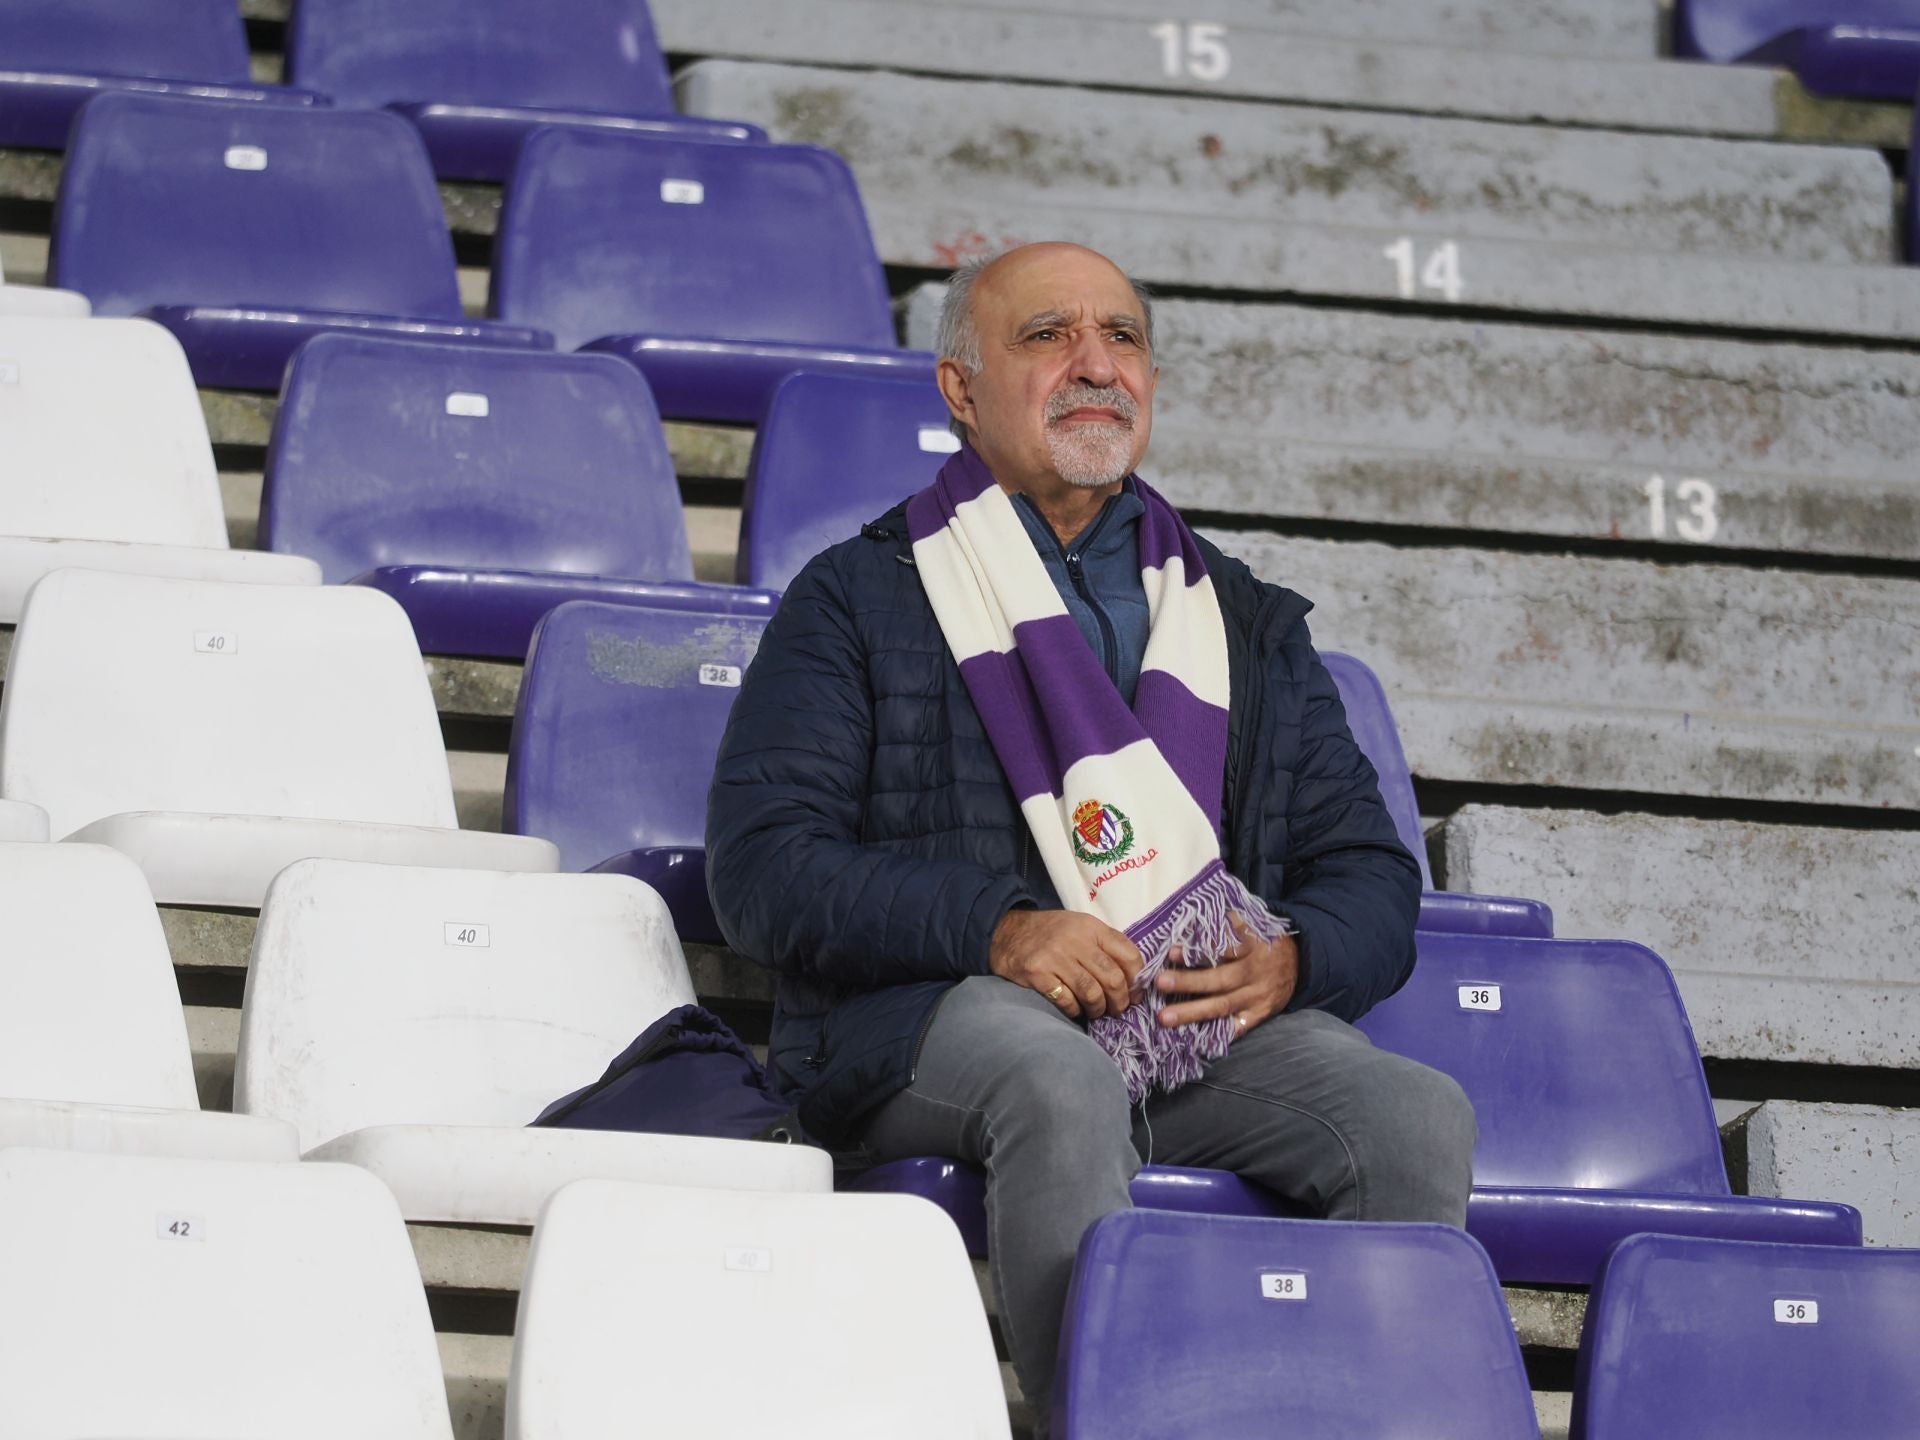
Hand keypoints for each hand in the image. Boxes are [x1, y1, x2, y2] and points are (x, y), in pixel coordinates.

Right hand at [989, 908, 1143, 1019]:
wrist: (1006, 932)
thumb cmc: (1050, 934)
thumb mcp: (1080, 927)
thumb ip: (1106, 945)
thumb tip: (1134, 978)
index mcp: (1091, 927)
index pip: (1129, 955)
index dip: (1137, 979)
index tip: (1134, 992)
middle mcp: (1075, 940)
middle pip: (1112, 978)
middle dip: (1120, 1000)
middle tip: (1117, 1009)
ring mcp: (1055, 957)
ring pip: (1092, 993)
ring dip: (1098, 1009)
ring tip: (1096, 1011)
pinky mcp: (1037, 974)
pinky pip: (1067, 1001)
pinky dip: (1075, 1010)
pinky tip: (1074, 1008)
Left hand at [1155, 913, 1297, 1037]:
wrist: (1300, 964)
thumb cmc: (1263, 941)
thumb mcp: (1252, 926)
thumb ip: (1227, 924)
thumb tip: (1190, 921)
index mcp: (1253, 945)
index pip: (1224, 947)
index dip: (1199, 950)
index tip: (1172, 952)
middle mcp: (1255, 973)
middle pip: (1219, 979)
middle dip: (1188, 982)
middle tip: (1161, 983)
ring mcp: (1257, 997)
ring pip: (1222, 1006)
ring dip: (1192, 1012)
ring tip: (1165, 1017)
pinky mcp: (1259, 1015)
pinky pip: (1236, 1028)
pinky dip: (1216, 1034)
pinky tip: (1192, 1039)